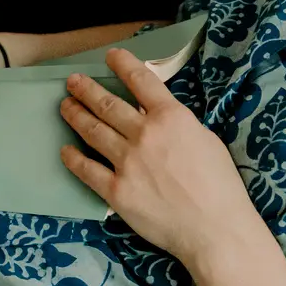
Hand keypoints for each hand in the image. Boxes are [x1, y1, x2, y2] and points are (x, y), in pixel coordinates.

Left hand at [58, 50, 264, 267]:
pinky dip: (73, 158)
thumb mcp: (206, 140)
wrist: (214, 228)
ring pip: (93, 131)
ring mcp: (127, 162)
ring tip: (66, 106)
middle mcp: (144, 134)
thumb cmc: (220, 186)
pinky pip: (87, 170)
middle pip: (107, 104)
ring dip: (76, 115)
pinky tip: (65, 150)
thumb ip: (178, 125)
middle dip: (87, 89)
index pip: (141, 81)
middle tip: (73, 81)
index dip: (123, 64)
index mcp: (171, 117)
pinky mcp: (116, 191)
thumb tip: (157, 117)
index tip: (110, 56)